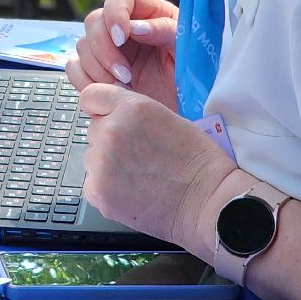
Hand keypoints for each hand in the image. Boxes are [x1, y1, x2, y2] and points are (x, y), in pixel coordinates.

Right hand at [67, 0, 178, 108]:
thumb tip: (134, 27)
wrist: (188, 111)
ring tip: (124, 88)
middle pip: (93, 21)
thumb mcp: (187, 48)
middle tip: (125, 74)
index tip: (122, 36)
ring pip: (82, 46)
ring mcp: (108, 51)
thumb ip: (164, 31)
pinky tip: (111, 92)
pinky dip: (87, 81)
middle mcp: (124, 28)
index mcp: (148, 13)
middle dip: (104, 49)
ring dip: (98, 69)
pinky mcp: (98, 73)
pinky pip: (75, 69)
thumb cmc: (195, 75)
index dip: (114, 12)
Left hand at [79, 83, 235, 251]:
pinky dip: (108, 189)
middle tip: (140, 155)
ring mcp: (101, 164)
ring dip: (108, 165)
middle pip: (93, 130)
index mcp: (131, 108)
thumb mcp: (165, 117)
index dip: (101, 109)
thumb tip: (106, 116)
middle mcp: (111, 132)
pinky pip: (92, 184)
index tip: (108, 118)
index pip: (90, 97)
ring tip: (141, 176)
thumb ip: (130, 112)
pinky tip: (134, 192)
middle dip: (110, 139)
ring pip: (92, 158)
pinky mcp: (98, 192)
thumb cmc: (197, 162)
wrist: (210, 203)